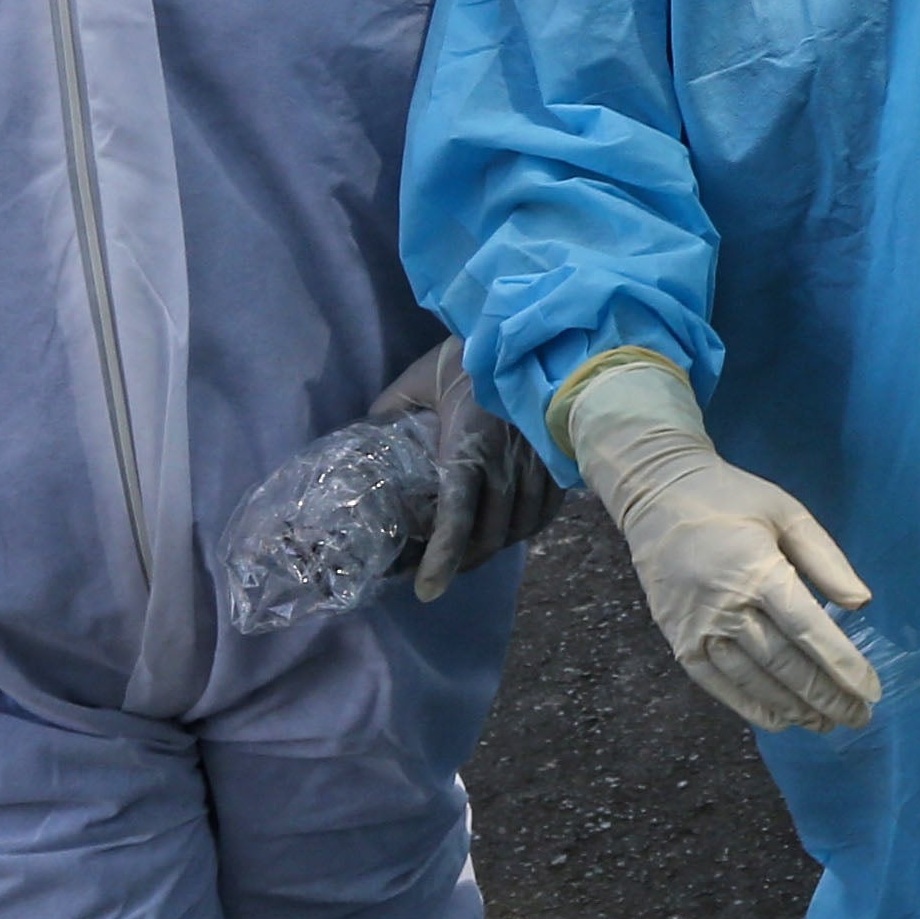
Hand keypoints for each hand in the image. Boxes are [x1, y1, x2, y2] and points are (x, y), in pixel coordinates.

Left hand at [370, 338, 560, 600]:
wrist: (525, 328)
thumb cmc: (462, 356)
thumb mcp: (412, 383)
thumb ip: (389, 416)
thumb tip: (359, 446)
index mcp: (468, 443)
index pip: (458, 515)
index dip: (442, 558)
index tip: (425, 590)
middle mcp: (509, 460)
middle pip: (491, 535)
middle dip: (461, 562)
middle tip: (433, 573)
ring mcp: (540, 461)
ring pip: (521, 529)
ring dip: (493, 548)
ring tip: (466, 554)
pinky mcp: (560, 458)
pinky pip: (547, 512)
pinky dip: (525, 529)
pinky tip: (508, 529)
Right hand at [556, 354, 879, 731]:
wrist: (657, 495)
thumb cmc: (731, 499)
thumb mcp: (787, 513)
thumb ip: (826, 559)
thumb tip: (860, 604)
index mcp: (758, 571)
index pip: (809, 630)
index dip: (842, 665)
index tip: (871, 691)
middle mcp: (728, 607)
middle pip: (786, 664)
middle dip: (827, 696)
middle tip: (858, 717)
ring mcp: (700, 628)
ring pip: (755, 681)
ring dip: (795, 708)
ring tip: (827, 723)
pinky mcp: (680, 641)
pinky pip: (719, 685)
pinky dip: (752, 707)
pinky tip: (781, 720)